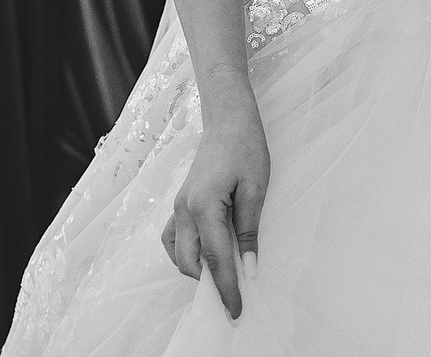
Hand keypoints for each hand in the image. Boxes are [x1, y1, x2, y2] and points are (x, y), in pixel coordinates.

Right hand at [160, 91, 268, 319]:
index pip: (216, 260)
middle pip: (190, 263)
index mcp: (204, 206)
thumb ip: (249, 231)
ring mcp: (178, 206)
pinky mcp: (180, 202)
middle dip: (210, 285)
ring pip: (178, 254)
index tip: (236, 311)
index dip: (227, 288)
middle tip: (234, 298)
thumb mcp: (256, 189)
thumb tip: (249, 268)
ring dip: (197, 270)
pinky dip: (186, 253)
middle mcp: (185, 210)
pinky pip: (174, 238)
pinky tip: (204, 255)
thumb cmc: (245, 147)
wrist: (227, 118)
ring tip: (222, 276)